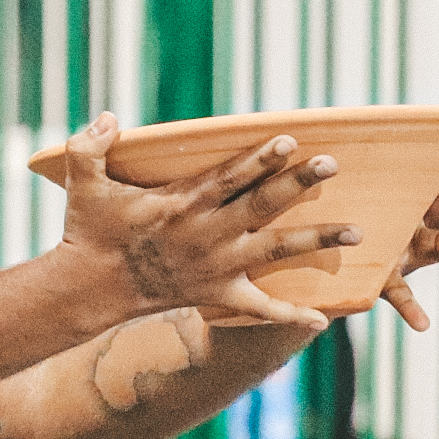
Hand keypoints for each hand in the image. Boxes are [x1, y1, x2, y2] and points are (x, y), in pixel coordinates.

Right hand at [57, 113, 354, 330]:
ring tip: (358, 231)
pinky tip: (322, 320)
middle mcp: (205, 235)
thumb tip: (108, 117)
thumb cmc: (88, 231)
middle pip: (261, 205)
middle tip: (331, 165)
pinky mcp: (217, 293)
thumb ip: (89, 147)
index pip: (227, 177)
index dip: (258, 159)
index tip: (289, 140)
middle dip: (297, 184)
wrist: (89, 290)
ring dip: (316, 240)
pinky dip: (289, 316)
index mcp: (179, 205)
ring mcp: (215, 267)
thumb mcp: (81, 184)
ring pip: (275, 250)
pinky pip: (259, 308)